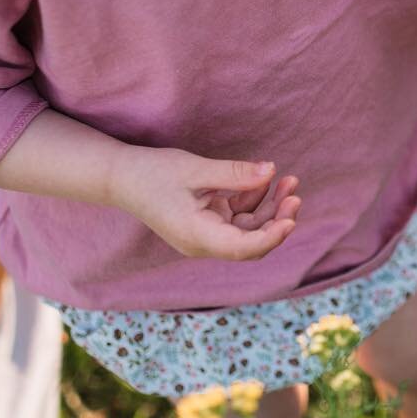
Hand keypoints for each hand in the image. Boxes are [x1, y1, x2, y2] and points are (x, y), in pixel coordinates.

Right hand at [110, 150, 301, 259]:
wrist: (121, 177)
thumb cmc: (153, 173)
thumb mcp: (196, 170)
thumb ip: (235, 174)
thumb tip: (271, 170)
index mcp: (197, 236)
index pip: (243, 247)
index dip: (271, 237)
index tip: (291, 219)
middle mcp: (204, 241)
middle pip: (252, 240)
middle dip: (278, 218)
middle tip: (295, 193)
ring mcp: (206, 232)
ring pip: (249, 227)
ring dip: (270, 206)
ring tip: (289, 180)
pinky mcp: (207, 221)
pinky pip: (238, 215)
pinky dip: (253, 199)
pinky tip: (265, 178)